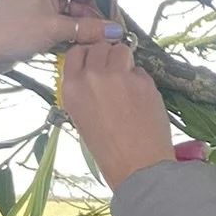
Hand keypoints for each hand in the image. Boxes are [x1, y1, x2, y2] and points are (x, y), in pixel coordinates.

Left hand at [0, 0, 115, 86]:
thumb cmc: (13, 32)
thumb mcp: (54, 30)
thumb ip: (88, 29)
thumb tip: (117, 32)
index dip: (107, 0)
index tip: (116, 24)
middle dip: (99, 15)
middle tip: (109, 39)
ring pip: (78, 6)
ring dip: (88, 25)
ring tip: (97, 45)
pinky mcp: (41, 11)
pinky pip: (67, 16)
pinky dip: (76, 28)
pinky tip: (82, 44)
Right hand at [58, 37, 174, 191]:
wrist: (137, 167)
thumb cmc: (108, 150)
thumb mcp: (82, 117)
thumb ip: (85, 90)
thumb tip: (96, 71)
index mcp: (72, 88)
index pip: (76, 52)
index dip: (88, 55)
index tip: (95, 62)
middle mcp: (92, 77)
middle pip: (99, 47)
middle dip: (108, 57)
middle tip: (115, 76)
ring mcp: (119, 76)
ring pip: (122, 50)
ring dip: (125, 62)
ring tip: (128, 84)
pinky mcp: (143, 81)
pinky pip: (140, 70)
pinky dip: (141, 80)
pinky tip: (141, 100)